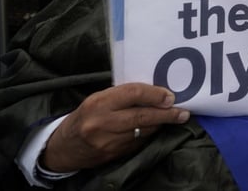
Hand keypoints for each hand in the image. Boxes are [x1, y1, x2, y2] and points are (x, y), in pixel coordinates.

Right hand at [42, 84, 189, 173]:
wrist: (63, 147)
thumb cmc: (85, 116)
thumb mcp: (98, 99)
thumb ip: (122, 96)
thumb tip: (155, 93)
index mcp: (98, 102)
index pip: (133, 93)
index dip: (155, 94)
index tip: (170, 97)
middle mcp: (102, 122)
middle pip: (142, 115)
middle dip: (166, 114)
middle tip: (183, 112)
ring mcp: (107, 141)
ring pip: (143, 131)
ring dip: (160, 124)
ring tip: (175, 118)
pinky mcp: (112, 155)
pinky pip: (137, 143)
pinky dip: (148, 134)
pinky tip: (155, 129)